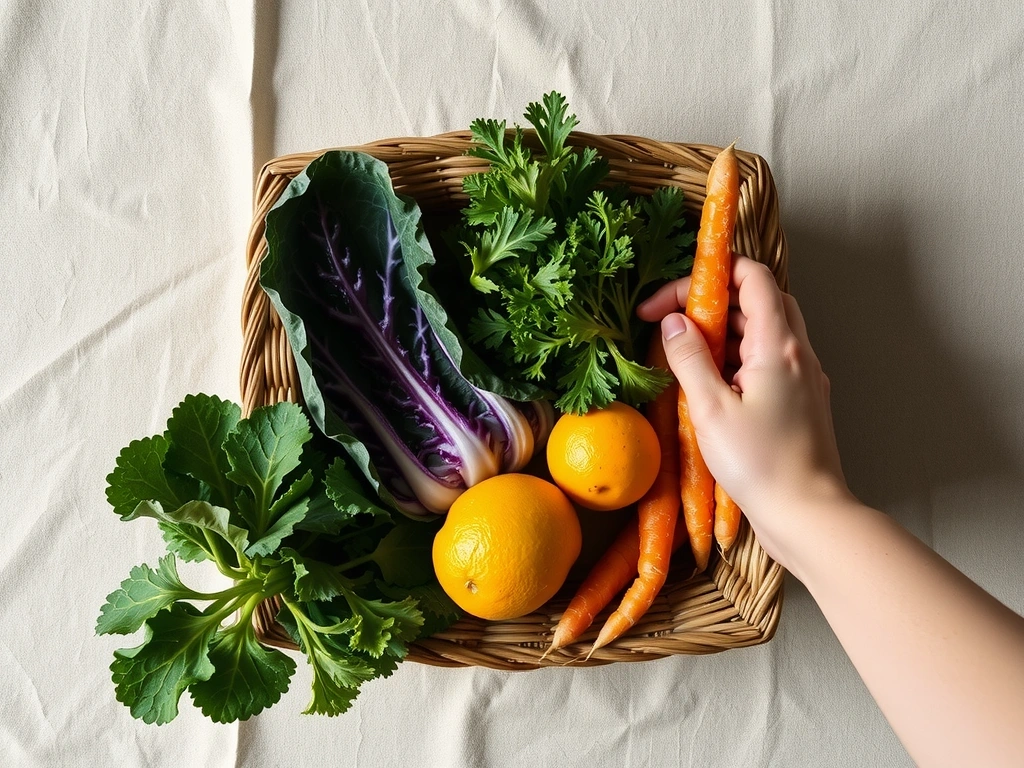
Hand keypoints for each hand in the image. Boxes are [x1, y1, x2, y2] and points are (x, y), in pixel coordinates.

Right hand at [637, 256, 850, 564]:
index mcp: (778, 345)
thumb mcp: (711, 410)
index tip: (667, 301)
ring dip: (723, 333)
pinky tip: (712, 387)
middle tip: (673, 326)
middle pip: (757, 300)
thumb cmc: (760, 465)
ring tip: (686, 358)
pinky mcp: (800, 401)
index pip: (752, 277)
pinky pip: (767, 362)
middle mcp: (798, 353)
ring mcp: (803, 378)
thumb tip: (673, 322)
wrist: (809, 515)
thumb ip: (690, 360)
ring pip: (762, 332)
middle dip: (711, 302)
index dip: (708, 274)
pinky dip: (737, 360)